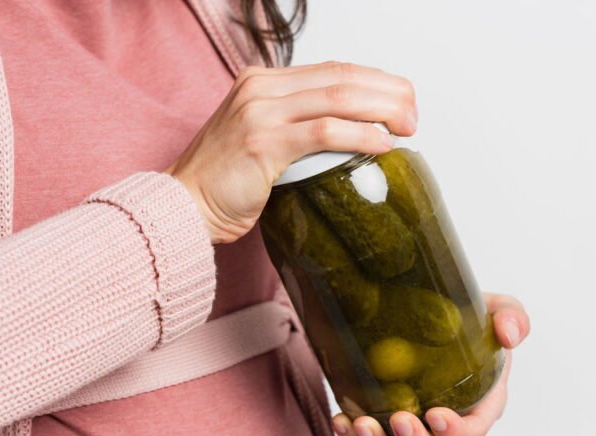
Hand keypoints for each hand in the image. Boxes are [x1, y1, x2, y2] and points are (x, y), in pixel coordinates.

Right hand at [167, 61, 417, 243]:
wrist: (181, 205)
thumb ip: (294, 128)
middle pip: (340, 77)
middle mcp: (260, 88)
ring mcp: (260, 113)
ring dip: (381, 110)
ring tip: (406, 127)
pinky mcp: (263, 143)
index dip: (374, 80)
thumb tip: (346, 136)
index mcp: (261, 82)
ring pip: (337, 98)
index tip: (401, 99)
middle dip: (387, 92)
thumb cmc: (221, 183)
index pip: (331, 70)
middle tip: (413, 114)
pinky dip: (359, 136)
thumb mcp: (259, 139)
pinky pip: (324, 132)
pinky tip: (381, 146)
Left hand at [331, 293, 529, 435]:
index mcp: (478, 402)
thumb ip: (511, 317)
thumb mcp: (496, 309)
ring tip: (361, 426)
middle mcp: (443, 420)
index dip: (457, 431)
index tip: (438, 415)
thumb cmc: (469, 315)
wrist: (426, 307)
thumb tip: (510, 335)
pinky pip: (364, 431)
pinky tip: (340, 420)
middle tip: (400, 420)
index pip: (473, 429)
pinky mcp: (379, 413)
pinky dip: (350, 431)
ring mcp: (411, 421)